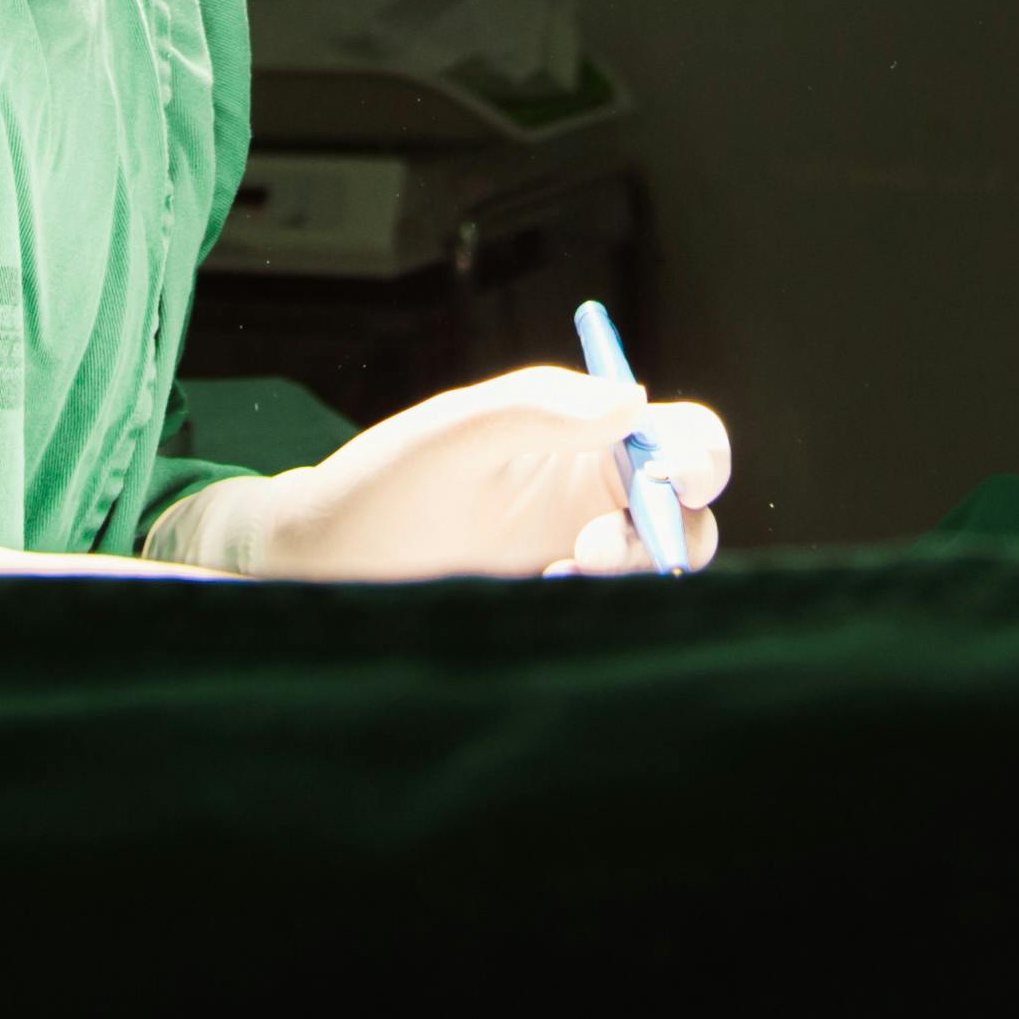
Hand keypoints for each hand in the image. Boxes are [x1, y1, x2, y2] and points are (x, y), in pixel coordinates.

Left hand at [148, 364, 729, 581]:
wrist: (322, 571)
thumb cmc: (381, 487)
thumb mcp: (453, 434)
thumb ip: (538, 409)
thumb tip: (633, 404)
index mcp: (585, 437)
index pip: (684, 438)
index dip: (696, 458)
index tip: (663, 479)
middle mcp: (596, 495)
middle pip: (691, 511)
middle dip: (664, 530)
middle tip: (592, 546)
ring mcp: (582, 557)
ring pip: (662, 568)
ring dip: (630, 573)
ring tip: (554, 575)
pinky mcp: (561, 612)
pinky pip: (618, 615)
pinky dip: (600, 610)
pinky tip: (537, 598)